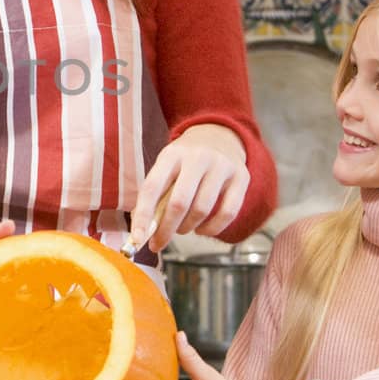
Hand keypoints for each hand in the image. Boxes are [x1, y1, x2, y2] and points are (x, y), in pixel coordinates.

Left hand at [129, 124, 249, 250]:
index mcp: (172, 154)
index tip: (136, 239)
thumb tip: (143, 231)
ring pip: (202, 210)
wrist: (219, 136)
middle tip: (158, 243)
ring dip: (187, 228)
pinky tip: (202, 229)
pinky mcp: (241, 177)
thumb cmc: (185, 161)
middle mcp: (198, 157)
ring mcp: (222, 166)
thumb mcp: (166, 167)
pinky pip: (228, 213)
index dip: (143, 216)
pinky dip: (212, 228)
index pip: (152, 187)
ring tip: (181, 229)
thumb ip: (155, 196)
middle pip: (179, 202)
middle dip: (165, 230)